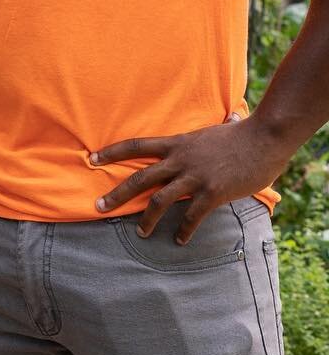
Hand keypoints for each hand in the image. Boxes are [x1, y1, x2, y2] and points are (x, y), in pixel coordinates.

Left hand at [90, 112, 294, 242]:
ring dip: (146, 219)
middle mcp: (179, 159)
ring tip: (140, 233)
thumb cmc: (242, 134)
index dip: (112, 152)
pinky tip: (180, 240)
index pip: (135, 145)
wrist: (263, 140)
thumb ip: (215, 127)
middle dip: (116, 194)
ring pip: (159, 200)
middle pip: (139, 177)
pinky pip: (192, 216)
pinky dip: (184, 230)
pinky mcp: (212, 193)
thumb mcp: (218, 128)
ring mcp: (194, 177)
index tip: (91, 158)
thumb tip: (232, 114)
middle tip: (98, 207)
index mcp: (176, 143)